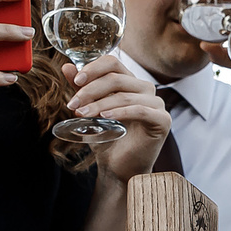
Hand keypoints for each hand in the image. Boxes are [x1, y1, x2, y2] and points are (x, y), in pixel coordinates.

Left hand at [73, 54, 170, 180]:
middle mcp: (145, 89)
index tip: (75, 80)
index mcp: (129, 83)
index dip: (93, 68)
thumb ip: (81, 89)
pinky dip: (120, 112)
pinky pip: (140, 110)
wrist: (118, 168)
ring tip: (82, 114)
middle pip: (116, 78)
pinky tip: (105, 117)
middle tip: (73, 104)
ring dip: (100, 103)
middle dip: (90, 90)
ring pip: (125, 95)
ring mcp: (156, 104)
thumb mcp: (89, 111)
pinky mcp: (162, 120)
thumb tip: (67, 67)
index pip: (113, 63)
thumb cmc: (107, 139)